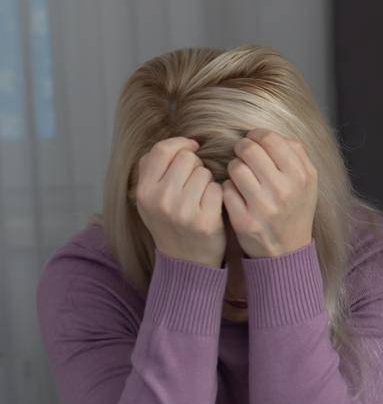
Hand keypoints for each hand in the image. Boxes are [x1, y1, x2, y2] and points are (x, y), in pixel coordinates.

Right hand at [134, 137, 224, 266]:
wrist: (185, 260)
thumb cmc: (169, 221)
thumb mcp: (149, 197)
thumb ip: (154, 168)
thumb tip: (180, 143)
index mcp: (144, 191)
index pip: (162, 150)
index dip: (181, 143)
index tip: (192, 148)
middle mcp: (160, 200)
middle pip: (187, 158)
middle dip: (195, 165)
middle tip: (193, 182)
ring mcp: (182, 211)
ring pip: (205, 172)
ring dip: (207, 181)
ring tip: (199, 197)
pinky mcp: (205, 221)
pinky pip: (217, 189)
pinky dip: (217, 194)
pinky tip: (210, 206)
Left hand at [221, 130, 317, 258]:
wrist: (288, 250)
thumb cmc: (295, 209)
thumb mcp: (308, 182)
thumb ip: (295, 154)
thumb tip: (268, 135)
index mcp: (301, 175)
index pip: (270, 138)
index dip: (256, 135)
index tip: (253, 141)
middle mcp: (284, 189)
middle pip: (249, 149)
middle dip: (242, 149)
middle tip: (242, 155)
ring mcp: (264, 206)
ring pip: (235, 168)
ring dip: (234, 169)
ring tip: (240, 176)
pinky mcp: (245, 220)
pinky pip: (225, 190)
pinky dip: (228, 189)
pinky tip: (236, 194)